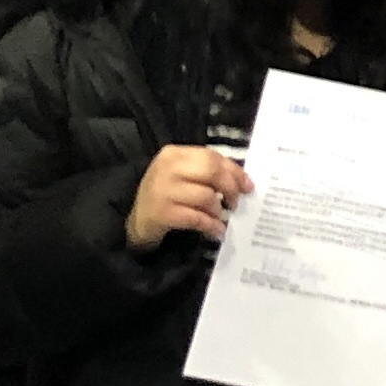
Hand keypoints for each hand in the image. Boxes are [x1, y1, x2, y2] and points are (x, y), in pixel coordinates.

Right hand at [125, 144, 248, 250]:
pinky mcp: (162, 213)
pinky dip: (211, 225)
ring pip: (206, 196)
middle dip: (230, 188)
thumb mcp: (182, 176)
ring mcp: (162, 190)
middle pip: (211, 172)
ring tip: (221, 217)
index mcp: (174, 154)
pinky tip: (217, 230)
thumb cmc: (166, 194)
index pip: (212, 157)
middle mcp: (167, 168)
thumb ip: (206, 172)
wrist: (138, 220)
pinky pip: (196, 218)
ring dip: (219, 210)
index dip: (234, 171)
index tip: (248, 186)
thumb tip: (242, 181)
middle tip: (236, 202)